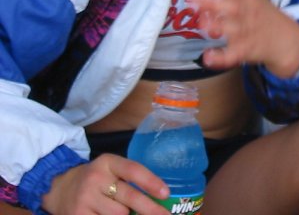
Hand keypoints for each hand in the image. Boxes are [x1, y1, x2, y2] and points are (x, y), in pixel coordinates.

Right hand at [42, 154, 168, 214]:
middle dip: (149, 209)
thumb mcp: (110, 170)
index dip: (151, 182)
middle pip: (128, 197)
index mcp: (107, 163)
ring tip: (125, 212)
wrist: (59, 188)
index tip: (166, 193)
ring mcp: (84, 199)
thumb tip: (159, 199)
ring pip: (119, 214)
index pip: (133, 170)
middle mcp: (95, 179)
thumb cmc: (96, 181)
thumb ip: (129, 179)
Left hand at [186, 0, 298, 77]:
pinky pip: (234, 55)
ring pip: (232, 29)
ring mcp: (246, 31)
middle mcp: (246, 10)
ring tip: (201, 24)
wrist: (284, 36)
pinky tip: (208, 57)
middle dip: (211, 1)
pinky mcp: (245, 50)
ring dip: (216, 26)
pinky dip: (221, 57)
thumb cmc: (257, 6)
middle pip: (230, 4)